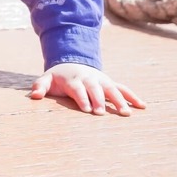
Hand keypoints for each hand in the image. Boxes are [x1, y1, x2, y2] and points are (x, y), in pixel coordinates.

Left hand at [30, 63, 145, 115]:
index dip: (82, 98)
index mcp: (73, 79)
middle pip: (95, 89)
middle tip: (102, 114)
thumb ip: (39, 86)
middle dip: (99, 100)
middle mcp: (89, 79)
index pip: (78, 89)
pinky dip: (132, 96)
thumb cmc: (58, 78)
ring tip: (126, 114)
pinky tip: (142, 106)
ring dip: (119, 100)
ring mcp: (102, 80)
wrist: (72, 62)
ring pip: (112, 89)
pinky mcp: (110, 83)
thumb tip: (34, 96)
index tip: (86, 109)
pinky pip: (123, 88)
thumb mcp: (46, 79)